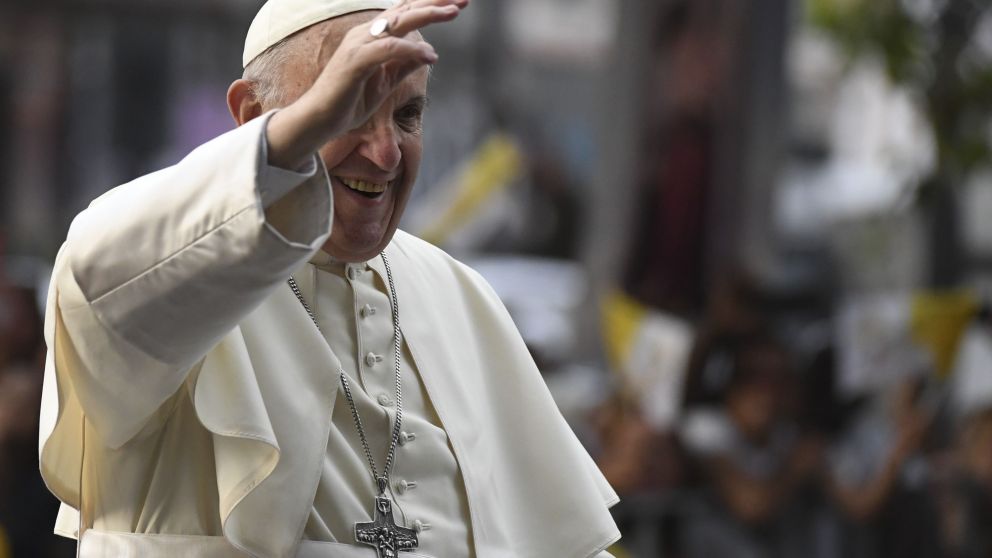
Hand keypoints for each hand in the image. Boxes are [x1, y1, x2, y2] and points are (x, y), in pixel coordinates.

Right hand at [266, 0, 468, 168]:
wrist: (320, 120)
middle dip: (435, 1)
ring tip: (454, 13)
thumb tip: (428, 53)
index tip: (457, 3)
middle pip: (404, 9)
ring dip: (428, 15)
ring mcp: (358, 45)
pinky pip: (388, 49)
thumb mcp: (386, 83)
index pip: (404, 13)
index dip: (430, 6)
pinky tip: (431, 56)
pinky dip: (411, 50)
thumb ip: (404, 65)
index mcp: (371, 36)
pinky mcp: (355, 62)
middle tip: (464, 0)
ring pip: (398, 22)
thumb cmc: (350, 102)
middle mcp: (364, 34)